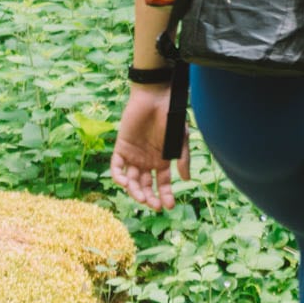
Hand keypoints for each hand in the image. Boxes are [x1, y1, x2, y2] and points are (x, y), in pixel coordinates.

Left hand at [111, 85, 187, 209]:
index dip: (165, 195)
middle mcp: (147, 161)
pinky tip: (125, 183)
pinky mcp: (121, 148)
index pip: (162, 184)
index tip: (169, 206)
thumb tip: (186, 180)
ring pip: (131, 180)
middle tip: (153, 205)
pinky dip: (118, 177)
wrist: (155, 97)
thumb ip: (182, 159)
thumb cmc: (171, 116)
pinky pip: (116, 167)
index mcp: (162, 161)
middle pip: (146, 186)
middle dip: (149, 197)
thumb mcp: (180, 139)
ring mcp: (133, 156)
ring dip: (135, 191)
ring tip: (142, 197)